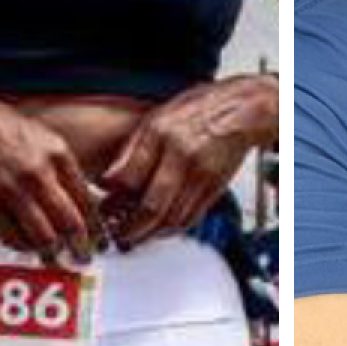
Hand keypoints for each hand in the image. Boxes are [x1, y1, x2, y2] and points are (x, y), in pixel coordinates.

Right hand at [0, 86, 98, 262]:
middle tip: (83, 257)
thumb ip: (62, 166)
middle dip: (80, 247)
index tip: (97, 238)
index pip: (86, 200)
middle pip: (70, 223)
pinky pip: (13, 236)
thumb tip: (81, 197)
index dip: (95, 226)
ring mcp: (13, 190)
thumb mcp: (42, 136)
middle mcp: (38, 173)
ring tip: (54, 257)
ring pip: (44, 236)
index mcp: (57, 154)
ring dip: (52, 253)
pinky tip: (26, 246)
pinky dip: (23, 246)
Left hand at [97, 75, 277, 247]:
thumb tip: (108, 179)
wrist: (242, 109)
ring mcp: (201, 173)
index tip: (104, 208)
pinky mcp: (215, 187)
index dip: (114, 199)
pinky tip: (160, 229)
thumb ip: (131, 149)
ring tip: (136, 236)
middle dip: (132, 228)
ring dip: (151, 234)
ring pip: (173, 218)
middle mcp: (181, 155)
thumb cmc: (197, 110)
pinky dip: (173, 229)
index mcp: (160, 133)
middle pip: (152, 205)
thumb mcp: (155, 117)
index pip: (129, 177)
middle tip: (119, 234)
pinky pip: (191, 217)